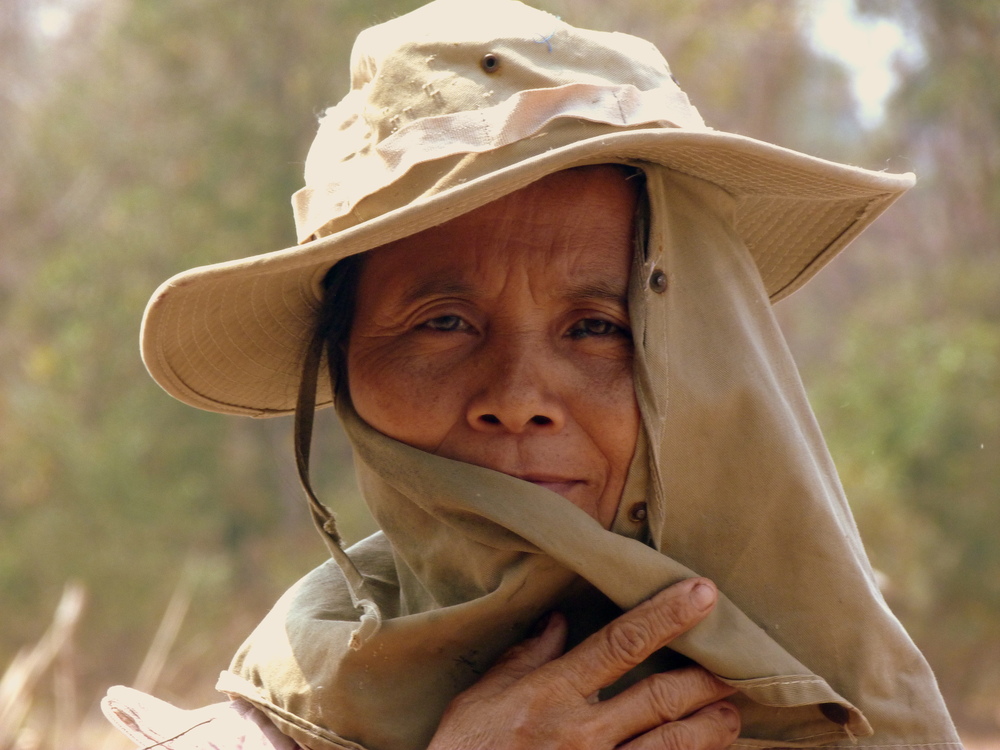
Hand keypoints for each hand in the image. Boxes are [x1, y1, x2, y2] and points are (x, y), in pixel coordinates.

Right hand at [428, 578, 738, 749]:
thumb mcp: (482, 696)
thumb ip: (525, 657)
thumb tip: (558, 621)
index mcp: (554, 692)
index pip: (622, 643)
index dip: (666, 615)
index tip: (702, 593)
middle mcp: (585, 731)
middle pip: (662, 696)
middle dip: (706, 676)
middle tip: (737, 661)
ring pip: (672, 744)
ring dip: (710, 727)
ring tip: (732, 712)